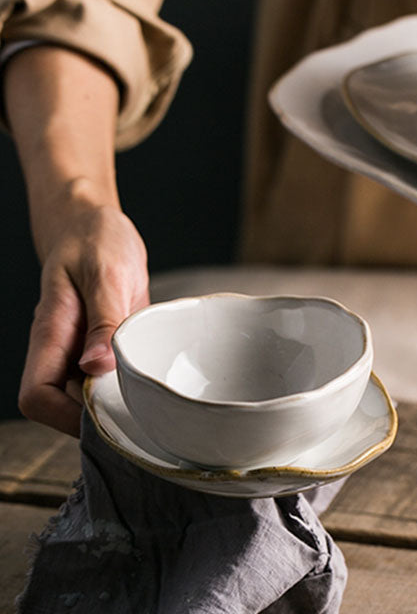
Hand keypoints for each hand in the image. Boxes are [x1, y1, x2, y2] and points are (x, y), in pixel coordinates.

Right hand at [18, 191, 148, 435]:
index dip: (63, 417)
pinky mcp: (103, 342)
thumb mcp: (105, 274)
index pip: (36, 396)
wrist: (94, 223)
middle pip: (61, 405)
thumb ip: (103, 320)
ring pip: (86, 394)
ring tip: (152, 404)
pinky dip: (128, 382)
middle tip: (141, 416)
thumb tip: (95, 368)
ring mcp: (81, 347)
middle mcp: (62, 348)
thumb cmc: (94, 240)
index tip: (105, 416)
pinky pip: (109, 374)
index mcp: (51, 333)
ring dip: (115, 402)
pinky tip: (154, 381)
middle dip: (95, 418)